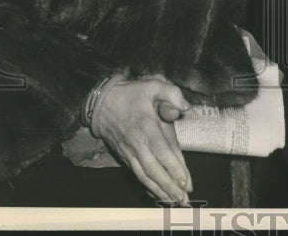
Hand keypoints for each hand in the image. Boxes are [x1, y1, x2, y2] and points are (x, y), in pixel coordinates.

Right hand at [90, 74, 193, 203]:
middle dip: (170, 186)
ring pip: (145, 176)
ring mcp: (129, 152)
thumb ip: (171, 93)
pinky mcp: (125, 157)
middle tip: (184, 199)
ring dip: (160, 191)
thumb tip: (185, 107)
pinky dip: (148, 187)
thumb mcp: (152, 85)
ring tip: (174, 201)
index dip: (173, 168)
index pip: (161, 151)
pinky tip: (158, 195)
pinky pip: (137, 175)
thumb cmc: (130, 94)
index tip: (185, 181)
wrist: (102, 103)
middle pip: (154, 170)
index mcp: (146, 126)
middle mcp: (137, 143)